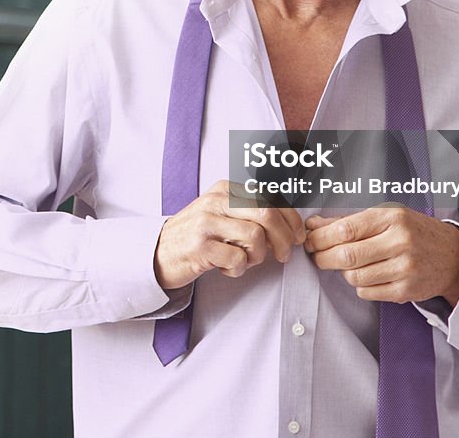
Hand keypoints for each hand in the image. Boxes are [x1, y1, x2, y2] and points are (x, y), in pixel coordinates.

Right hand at [153, 180, 305, 289]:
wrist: (159, 251)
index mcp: (226, 189)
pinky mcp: (200, 246)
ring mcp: (206, 222)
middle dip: (284, 239)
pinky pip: (237, 260)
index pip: (271, 197)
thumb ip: (252, 212)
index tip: (298, 236)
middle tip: (284, 255)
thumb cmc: (198, 235)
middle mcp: (216, 200)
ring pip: (255, 237)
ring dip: (258, 257)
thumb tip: (290, 225)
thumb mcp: (223, 213)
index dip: (292, 219)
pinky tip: (226, 268)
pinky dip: (238, 270)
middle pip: (268, 213)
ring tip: (245, 261)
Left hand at [304, 206, 458, 305]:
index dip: (320, 238)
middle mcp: (400, 242)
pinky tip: (367, 276)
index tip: (310, 240)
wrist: (453, 256)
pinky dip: (359, 286)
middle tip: (316, 256)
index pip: (345, 230)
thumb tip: (313, 225)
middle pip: (347, 256)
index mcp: (392, 218)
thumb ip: (348, 221)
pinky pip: (367, 293)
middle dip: (323, 257)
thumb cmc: (414, 232)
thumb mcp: (385, 217)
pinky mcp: (406, 291)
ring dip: (343, 273)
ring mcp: (405, 268)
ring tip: (348, 265)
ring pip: (354, 277)